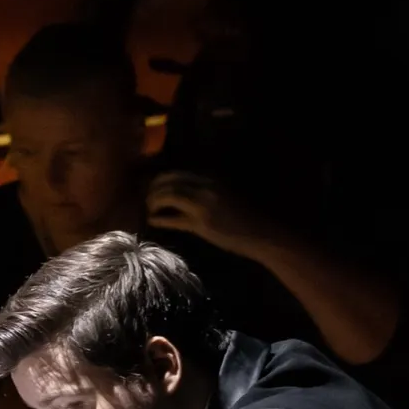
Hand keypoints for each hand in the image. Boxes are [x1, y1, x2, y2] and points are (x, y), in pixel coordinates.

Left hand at [146, 170, 276, 258]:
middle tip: (147, 198)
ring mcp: (202, 205)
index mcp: (211, 180)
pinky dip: (160, 219)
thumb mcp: (225, 196)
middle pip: (169, 182)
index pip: (178, 174)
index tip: (153, 186)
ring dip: (154, 201)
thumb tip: (184, 194)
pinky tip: (152, 221)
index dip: (161, 179)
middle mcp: (205, 188)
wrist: (261, 234)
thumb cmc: (245, 217)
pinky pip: (174, 220)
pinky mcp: (201, 224)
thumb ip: (206, 191)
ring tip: (150, 209)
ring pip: (169, 196)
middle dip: (153, 188)